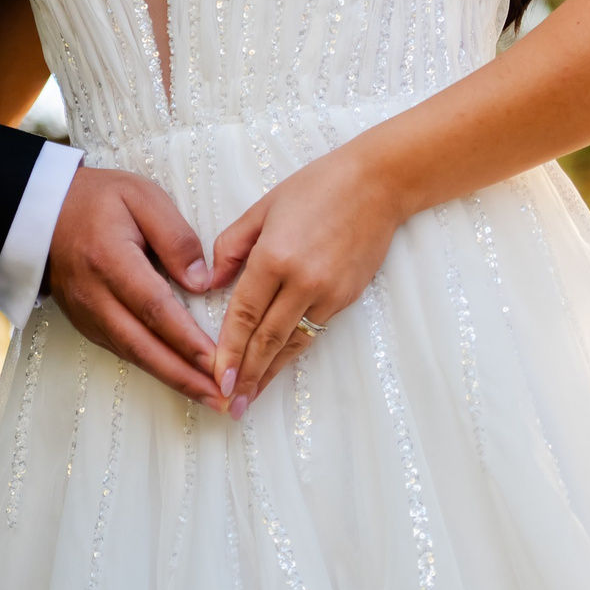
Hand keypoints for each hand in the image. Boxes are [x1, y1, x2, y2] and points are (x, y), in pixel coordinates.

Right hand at [46, 165, 235, 409]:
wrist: (43, 213)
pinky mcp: (88, 324)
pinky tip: (182, 378)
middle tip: (223, 398)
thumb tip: (203, 282)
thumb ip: (175, 237)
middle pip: (143, 345)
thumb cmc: (98, 199)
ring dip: (173, 379)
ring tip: (212, 396)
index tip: (219, 360)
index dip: (186, 339)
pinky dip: (155, 368)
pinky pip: (124, 351)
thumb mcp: (142, 197)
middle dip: (184, 376)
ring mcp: (88, 314)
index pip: (154, 307)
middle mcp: (95, 296)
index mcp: (110, 259)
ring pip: (134, 355)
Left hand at [208, 147, 404, 411]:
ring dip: (269, 373)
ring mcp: (327, 293)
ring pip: (291, 343)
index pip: (243, 315)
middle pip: (266, 339)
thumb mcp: (264, 207)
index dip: (227, 351)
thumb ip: (232, 245)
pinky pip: (313, 331)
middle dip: (246, 376)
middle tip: (228, 405)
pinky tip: (279, 366)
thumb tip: (211, 282)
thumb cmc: (317, 187)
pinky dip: (293, 352)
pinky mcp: (346, 298)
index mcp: (274, 256)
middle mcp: (301, 281)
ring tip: (250, 398)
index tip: (215, 378)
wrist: (378, 184)